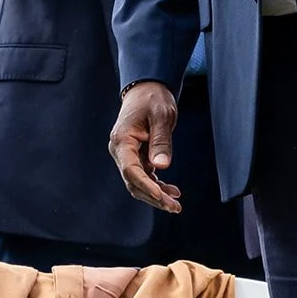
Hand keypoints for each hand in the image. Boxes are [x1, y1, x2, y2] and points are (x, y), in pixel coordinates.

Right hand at [108, 81, 181, 212]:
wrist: (147, 90)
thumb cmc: (153, 99)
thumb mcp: (162, 115)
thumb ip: (161, 140)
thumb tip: (161, 166)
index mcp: (122, 140)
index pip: (131, 170)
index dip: (146, 186)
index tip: (162, 197)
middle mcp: (120, 151)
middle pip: (133, 182)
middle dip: (153, 196)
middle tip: (174, 207)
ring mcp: (127, 155)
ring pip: (138, 183)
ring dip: (156, 195)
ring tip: (176, 204)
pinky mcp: (136, 157)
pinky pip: (145, 176)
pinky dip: (157, 186)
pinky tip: (172, 191)